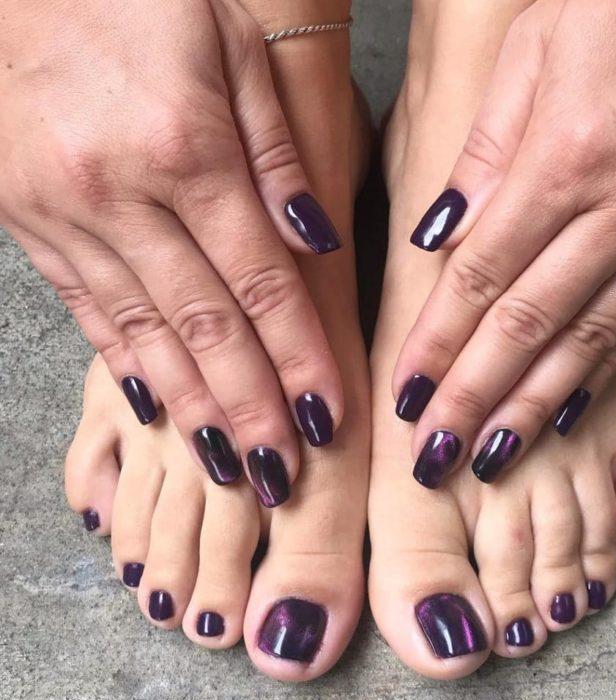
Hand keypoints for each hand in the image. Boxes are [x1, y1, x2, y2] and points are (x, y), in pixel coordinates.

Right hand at [0, 0, 343, 495]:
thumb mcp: (232, 49)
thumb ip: (278, 156)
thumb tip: (319, 243)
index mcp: (186, 148)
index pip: (261, 281)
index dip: (298, 355)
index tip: (326, 416)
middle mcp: (121, 192)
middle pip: (204, 324)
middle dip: (249, 406)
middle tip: (279, 473)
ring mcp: (64, 212)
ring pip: (144, 332)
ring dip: (192, 406)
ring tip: (228, 465)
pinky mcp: (28, 221)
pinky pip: (89, 309)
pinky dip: (128, 365)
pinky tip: (158, 410)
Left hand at [396, 0, 615, 486]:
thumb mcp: (541, 45)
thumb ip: (486, 147)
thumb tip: (441, 230)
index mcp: (568, 155)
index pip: (480, 275)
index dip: (437, 343)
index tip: (405, 394)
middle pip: (526, 326)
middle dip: (472, 399)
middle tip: (432, 456)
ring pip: (586, 343)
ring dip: (531, 408)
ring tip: (487, 459)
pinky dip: (596, 378)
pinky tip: (562, 415)